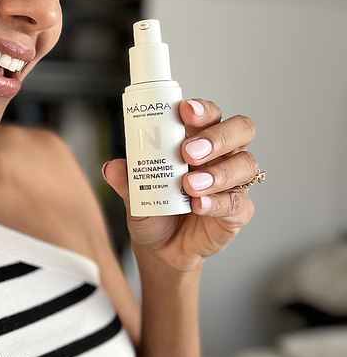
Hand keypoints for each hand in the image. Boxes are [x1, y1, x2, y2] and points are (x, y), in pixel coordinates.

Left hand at [102, 99, 257, 271]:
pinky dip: (217, 202)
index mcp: (198, 139)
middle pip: (240, 130)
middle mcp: (222, 155)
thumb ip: (127, 178)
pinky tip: (198, 206)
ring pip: (244, 164)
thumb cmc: (154, 208)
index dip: (202, 109)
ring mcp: (233, 182)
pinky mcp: (237, 212)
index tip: (184, 111)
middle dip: (216, 137)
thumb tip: (112, 167)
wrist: (160, 247)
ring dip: (217, 172)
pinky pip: (237, 203)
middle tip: (188, 151)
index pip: (210, 114)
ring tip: (189, 185)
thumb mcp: (134, 192)